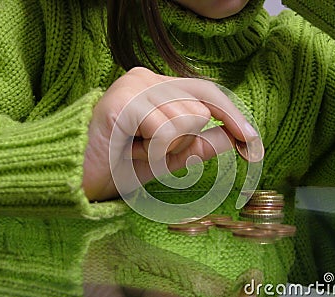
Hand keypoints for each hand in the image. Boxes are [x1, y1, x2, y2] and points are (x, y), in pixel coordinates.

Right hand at [82, 67, 258, 200]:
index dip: (233, 116)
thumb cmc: (123, 165)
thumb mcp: (171, 158)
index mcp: (159, 87)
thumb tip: (233, 136)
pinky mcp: (123, 101)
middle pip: (200, 111)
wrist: (81, 180)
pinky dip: (153, 153)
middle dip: (182, 145)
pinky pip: (166, 131)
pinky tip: (128, 150)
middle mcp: (147, 78)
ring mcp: (134, 86)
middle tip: (149, 153)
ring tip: (136, 151)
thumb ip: (201, 145)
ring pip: (187, 121)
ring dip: (165, 151)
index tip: (253, 144)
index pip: (208, 93)